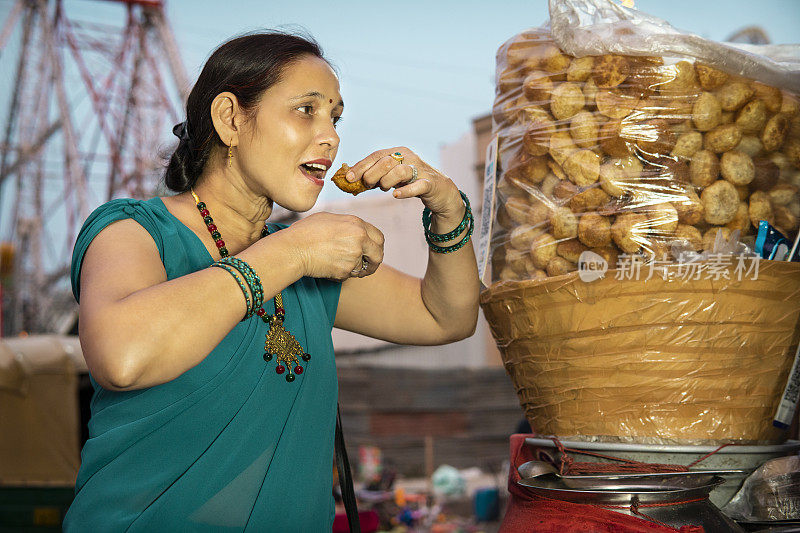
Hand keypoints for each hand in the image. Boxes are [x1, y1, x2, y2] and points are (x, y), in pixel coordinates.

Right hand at [282, 212, 383, 280]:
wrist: (293, 249)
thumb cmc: (305, 232)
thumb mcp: (329, 219)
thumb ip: (348, 225)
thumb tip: (357, 232)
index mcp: (357, 223)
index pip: (379, 238)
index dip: (376, 247)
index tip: (371, 253)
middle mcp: (359, 238)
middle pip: (378, 255)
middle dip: (373, 263)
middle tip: (367, 268)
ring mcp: (354, 255)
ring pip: (361, 268)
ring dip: (352, 269)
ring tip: (334, 262)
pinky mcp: (346, 270)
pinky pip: (348, 276)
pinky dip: (340, 275)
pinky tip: (327, 266)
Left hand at [345, 147, 463, 220]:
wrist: (439, 192)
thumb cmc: (411, 183)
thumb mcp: (391, 177)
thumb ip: (373, 177)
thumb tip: (349, 181)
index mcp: (398, 152)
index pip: (376, 156)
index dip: (361, 166)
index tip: (349, 178)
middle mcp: (409, 157)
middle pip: (386, 161)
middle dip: (372, 174)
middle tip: (368, 185)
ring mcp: (421, 169)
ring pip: (400, 171)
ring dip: (386, 182)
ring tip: (383, 189)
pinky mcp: (430, 183)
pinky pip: (417, 185)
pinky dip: (405, 191)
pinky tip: (396, 195)